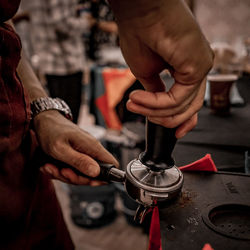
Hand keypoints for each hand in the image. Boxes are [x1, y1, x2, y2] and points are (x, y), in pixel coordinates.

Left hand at [33, 110, 118, 184]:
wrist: (43, 120)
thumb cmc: (51, 131)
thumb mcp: (61, 149)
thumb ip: (79, 161)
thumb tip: (96, 172)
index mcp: (92, 147)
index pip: (112, 164)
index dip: (105, 177)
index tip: (88, 181)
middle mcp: (91, 150)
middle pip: (94, 174)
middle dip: (76, 178)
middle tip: (61, 172)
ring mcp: (84, 152)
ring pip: (81, 173)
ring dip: (64, 175)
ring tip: (50, 167)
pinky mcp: (77, 154)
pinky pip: (73, 169)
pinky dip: (60, 171)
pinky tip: (50, 165)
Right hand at [109, 0, 213, 137]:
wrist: (138, 12)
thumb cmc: (140, 34)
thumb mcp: (146, 73)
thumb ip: (156, 92)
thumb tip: (156, 105)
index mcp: (186, 69)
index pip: (190, 102)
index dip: (183, 121)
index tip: (175, 134)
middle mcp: (197, 68)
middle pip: (188, 109)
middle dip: (161, 118)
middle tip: (137, 110)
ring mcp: (200, 66)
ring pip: (183, 107)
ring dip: (153, 111)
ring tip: (133, 103)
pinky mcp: (198, 64)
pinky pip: (177, 98)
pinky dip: (156, 103)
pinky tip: (138, 98)